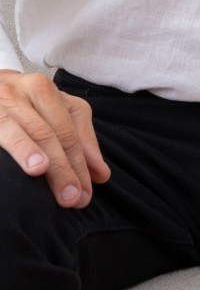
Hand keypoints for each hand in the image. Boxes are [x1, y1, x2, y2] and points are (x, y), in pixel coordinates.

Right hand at [0, 70, 110, 207]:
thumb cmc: (11, 106)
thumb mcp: (44, 113)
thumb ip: (75, 138)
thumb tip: (100, 174)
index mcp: (45, 90)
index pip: (72, 128)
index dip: (83, 161)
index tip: (87, 192)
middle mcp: (27, 90)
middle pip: (57, 132)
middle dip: (69, 168)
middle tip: (75, 199)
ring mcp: (6, 100)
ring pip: (37, 132)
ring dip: (53, 164)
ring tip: (63, 190)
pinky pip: (7, 131)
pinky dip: (24, 149)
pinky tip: (34, 166)